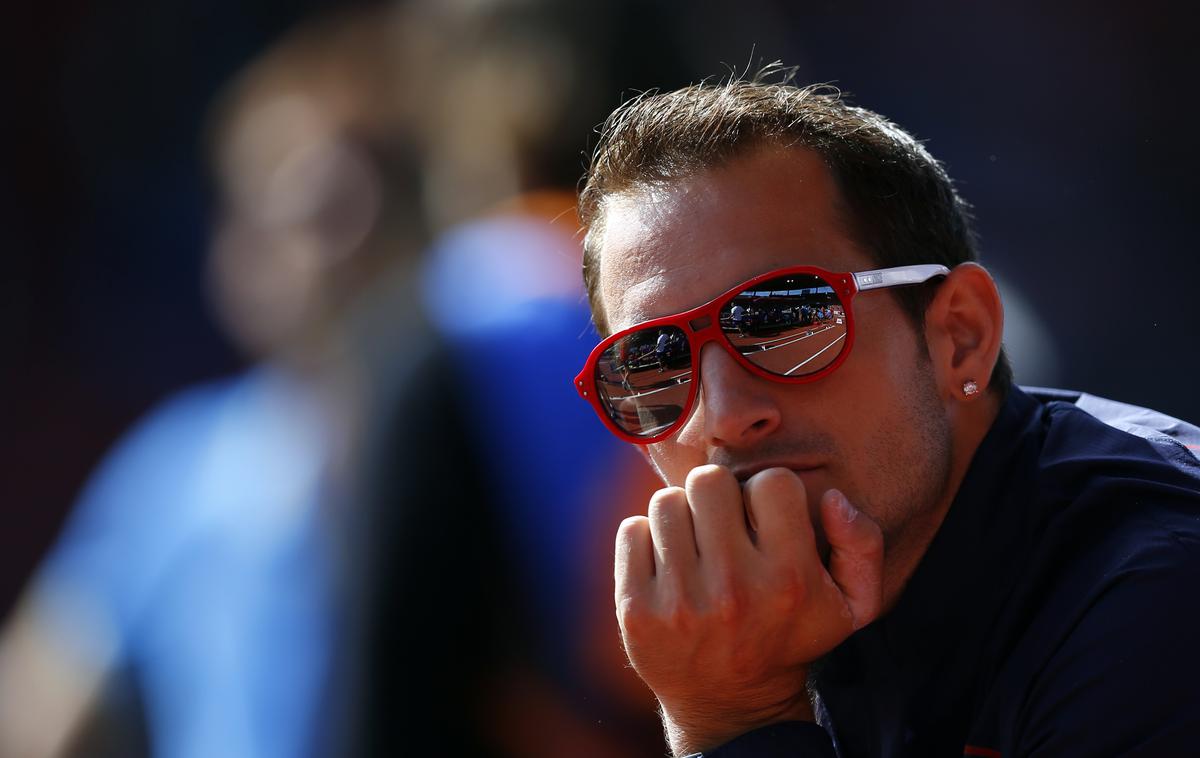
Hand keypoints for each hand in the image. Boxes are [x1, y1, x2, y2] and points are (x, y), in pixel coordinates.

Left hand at [614, 464, 883, 755]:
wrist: (731, 705)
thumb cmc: (790, 638)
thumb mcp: (850, 604)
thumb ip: (861, 544)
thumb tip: (834, 498)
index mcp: (789, 579)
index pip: (772, 482)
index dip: (767, 496)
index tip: (763, 522)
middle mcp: (733, 588)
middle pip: (710, 481)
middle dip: (718, 498)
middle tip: (723, 528)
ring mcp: (679, 600)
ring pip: (666, 501)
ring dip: (681, 517)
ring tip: (695, 548)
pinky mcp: (636, 610)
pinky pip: (631, 531)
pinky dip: (646, 541)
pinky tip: (667, 566)